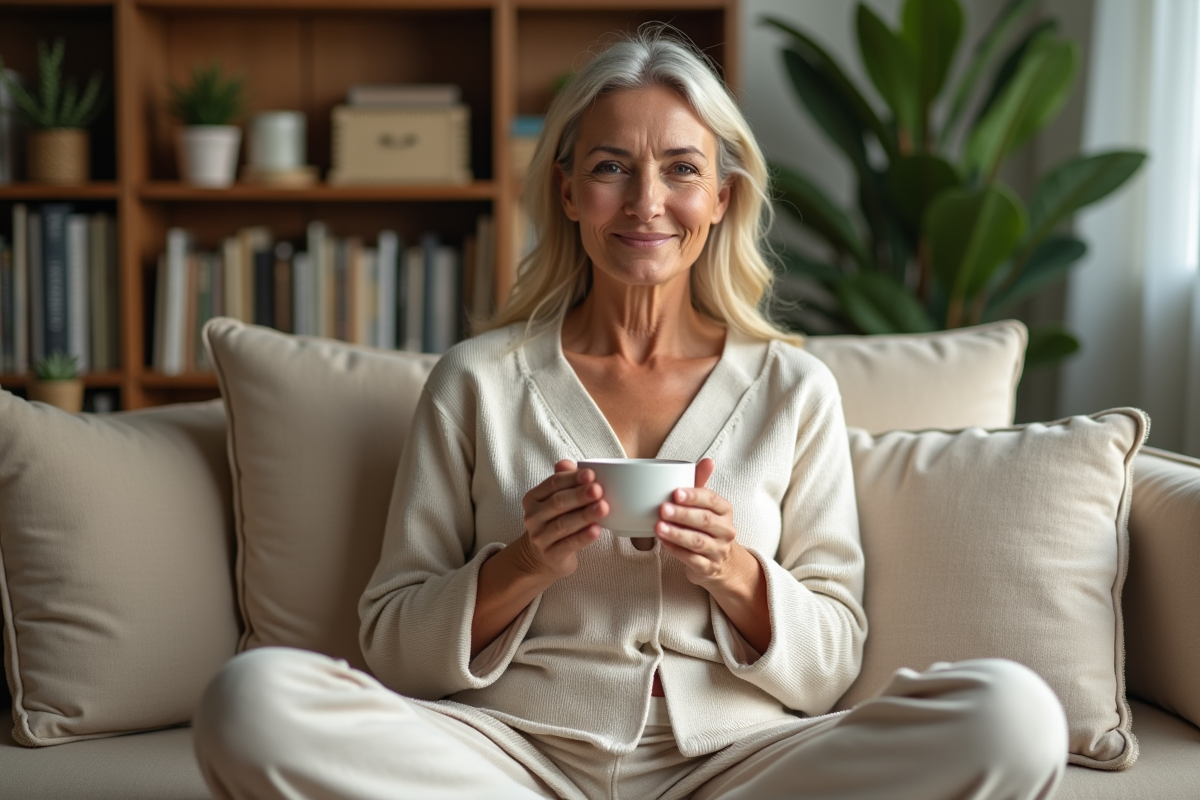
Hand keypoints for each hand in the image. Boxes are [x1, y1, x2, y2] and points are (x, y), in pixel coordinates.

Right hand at [515, 459, 607, 579]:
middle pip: (558, 503)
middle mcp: (533, 517)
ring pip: (563, 524)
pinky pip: (568, 544)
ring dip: (584, 515)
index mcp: (533, 498)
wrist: (540, 558)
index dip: (572, 478)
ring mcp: (540, 538)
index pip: (553, 484)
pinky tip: (596, 530)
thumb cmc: (553, 522)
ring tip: (603, 508)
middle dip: (580, 495)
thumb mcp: (554, 500)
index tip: (591, 474)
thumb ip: (563, 481)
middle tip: (599, 489)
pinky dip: (583, 537)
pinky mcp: (551, 555)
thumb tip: (569, 463)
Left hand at [655, 458, 745, 587]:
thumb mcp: (706, 505)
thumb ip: (701, 483)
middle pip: (704, 521)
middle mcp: (725, 530)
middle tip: (662, 508)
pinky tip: (663, 542)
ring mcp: (718, 551)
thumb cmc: (706, 527)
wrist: (720, 562)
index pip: (713, 500)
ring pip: (697, 542)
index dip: (694, 496)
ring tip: (658, 527)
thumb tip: (708, 461)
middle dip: (682, 514)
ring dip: (676, 533)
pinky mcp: (708, 568)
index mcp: (725, 510)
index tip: (676, 492)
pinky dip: (676, 551)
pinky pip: (691, 560)